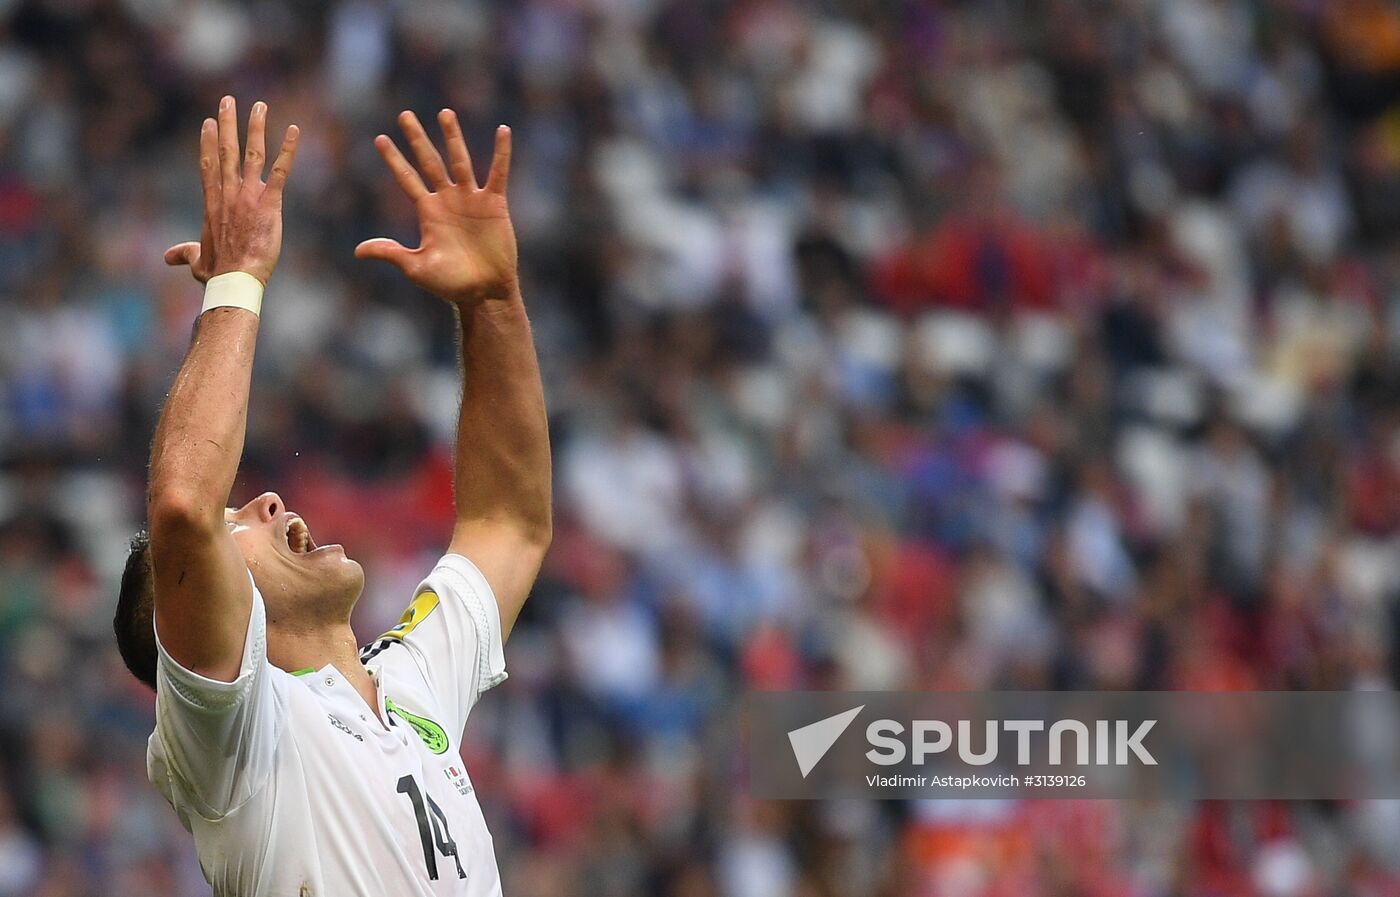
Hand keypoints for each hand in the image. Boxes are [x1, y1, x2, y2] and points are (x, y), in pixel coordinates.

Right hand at [164, 96, 299, 285]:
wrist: (235, 279)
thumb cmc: (217, 274)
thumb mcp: (196, 262)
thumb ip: (184, 253)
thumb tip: (168, 257)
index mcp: (213, 204)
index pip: (208, 166)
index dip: (207, 143)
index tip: (208, 123)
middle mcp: (228, 194)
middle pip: (225, 151)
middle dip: (227, 124)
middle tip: (228, 100)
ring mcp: (248, 196)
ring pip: (251, 153)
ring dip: (254, 127)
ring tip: (258, 105)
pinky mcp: (268, 202)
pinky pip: (280, 170)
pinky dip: (288, 150)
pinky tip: (294, 130)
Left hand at [355, 109, 517, 303]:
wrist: (484, 291)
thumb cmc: (450, 283)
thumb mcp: (416, 268)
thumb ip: (391, 253)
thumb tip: (357, 251)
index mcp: (427, 212)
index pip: (407, 178)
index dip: (393, 159)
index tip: (379, 139)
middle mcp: (447, 200)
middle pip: (429, 161)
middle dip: (417, 138)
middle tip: (404, 115)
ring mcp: (470, 199)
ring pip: (460, 160)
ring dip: (453, 137)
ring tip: (445, 113)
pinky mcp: (494, 204)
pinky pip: (498, 173)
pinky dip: (501, 153)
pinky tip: (503, 131)